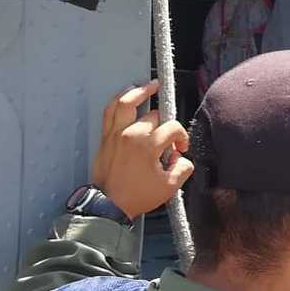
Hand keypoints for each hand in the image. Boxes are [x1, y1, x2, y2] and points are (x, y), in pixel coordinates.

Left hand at [92, 81, 193, 218]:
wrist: (110, 204)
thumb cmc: (137, 196)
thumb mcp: (170, 187)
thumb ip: (183, 168)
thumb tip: (182, 158)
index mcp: (148, 146)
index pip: (172, 128)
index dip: (182, 137)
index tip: (180, 149)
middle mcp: (131, 134)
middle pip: (154, 116)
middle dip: (166, 124)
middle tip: (168, 138)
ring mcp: (116, 133)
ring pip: (127, 102)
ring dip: (140, 91)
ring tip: (150, 85)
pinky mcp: (106, 136)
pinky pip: (110, 110)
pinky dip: (119, 100)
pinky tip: (126, 94)